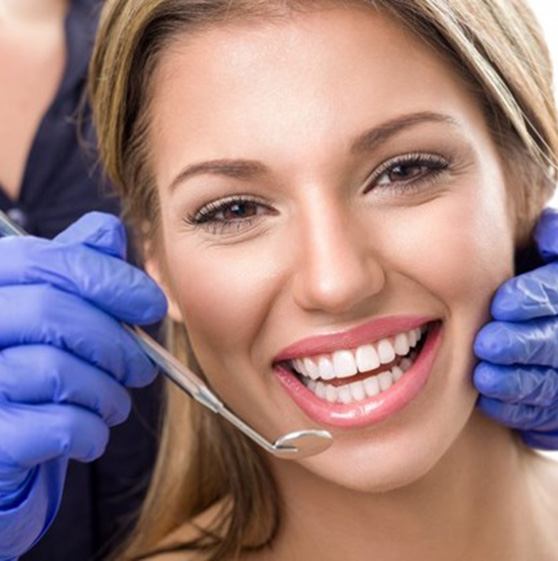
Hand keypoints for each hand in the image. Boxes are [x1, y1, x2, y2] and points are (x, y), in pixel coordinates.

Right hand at [0, 212, 166, 557]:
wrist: (5, 449)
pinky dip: (89, 433)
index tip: (152, 305)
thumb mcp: (52, 310)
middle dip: (117, 344)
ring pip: (57, 372)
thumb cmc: (34, 370)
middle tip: (142, 368)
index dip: (112, 281)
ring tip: (114, 403)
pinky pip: (54, 427)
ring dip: (107, 393)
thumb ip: (76, 267)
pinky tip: (90, 434)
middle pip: (55, 314)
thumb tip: (110, 231)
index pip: (49, 262)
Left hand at [474, 207, 557, 449]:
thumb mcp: (539, 259)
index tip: (502, 303)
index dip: (535, 298)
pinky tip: (492, 403)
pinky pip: (545, 418)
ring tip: (483, 378)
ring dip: (517, 384)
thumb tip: (545, 233)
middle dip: (523, 345)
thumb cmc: (529, 284)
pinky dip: (520, 413)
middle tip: (487, 344)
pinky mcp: (556, 411)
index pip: (557, 292)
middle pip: (555, 344)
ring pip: (550, 385)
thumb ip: (548, 242)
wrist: (532, 323)